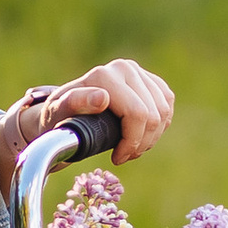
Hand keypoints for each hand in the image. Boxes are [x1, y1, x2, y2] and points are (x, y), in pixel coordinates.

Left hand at [0, 58, 177, 198]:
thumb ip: (76, 103)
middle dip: (141, 143)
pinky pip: (167, 106)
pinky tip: (142, 135)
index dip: (132, 143)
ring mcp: (139, 72)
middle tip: (123, 156)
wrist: (65, 110)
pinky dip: (159, 127)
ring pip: (163, 112)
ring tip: (130, 148)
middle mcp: (124, 68)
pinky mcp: (150, 80)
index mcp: (104, 76)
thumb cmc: (60, 117)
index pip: (137, 114)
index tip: (117, 159)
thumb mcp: (59, 113)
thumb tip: (102, 98)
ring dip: (150, 138)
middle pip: (153, 115)